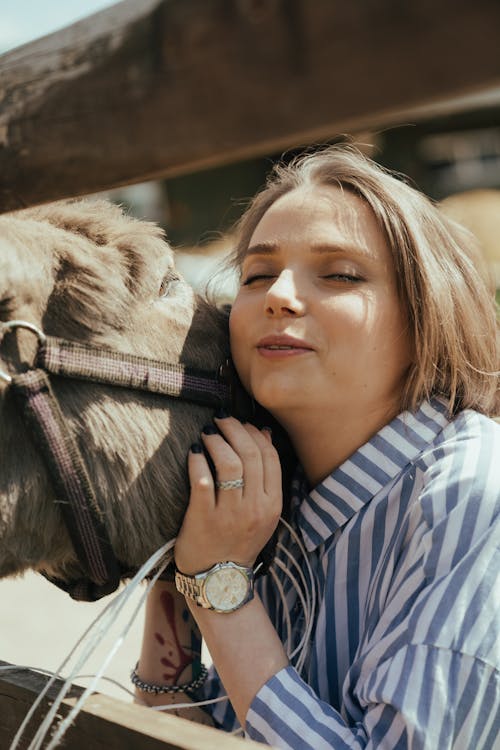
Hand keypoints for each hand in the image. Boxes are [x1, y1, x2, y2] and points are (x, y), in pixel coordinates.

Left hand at [174, 416, 281, 574]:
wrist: (219, 581)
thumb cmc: (239, 541)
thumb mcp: (263, 512)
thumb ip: (266, 476)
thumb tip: (264, 433)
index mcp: (273, 505)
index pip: (269, 457)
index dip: (254, 433)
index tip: (241, 423)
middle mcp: (254, 508)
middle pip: (249, 455)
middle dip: (234, 429)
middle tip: (220, 418)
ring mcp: (229, 514)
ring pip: (229, 464)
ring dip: (216, 441)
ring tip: (206, 434)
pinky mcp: (204, 519)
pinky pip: (202, 481)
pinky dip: (197, 462)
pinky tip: (193, 453)